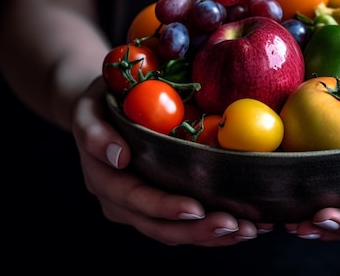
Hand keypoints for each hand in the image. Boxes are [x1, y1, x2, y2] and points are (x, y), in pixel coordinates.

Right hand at [70, 77, 268, 245]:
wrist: (100, 114)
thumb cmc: (101, 105)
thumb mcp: (89, 109)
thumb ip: (94, 131)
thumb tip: (118, 154)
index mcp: (104, 180)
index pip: (135, 200)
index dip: (165, 208)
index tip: (195, 209)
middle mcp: (121, 202)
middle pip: (160, 226)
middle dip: (199, 230)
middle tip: (236, 226)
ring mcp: (141, 209)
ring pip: (177, 232)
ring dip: (213, 235)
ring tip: (249, 229)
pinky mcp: (161, 207)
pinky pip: (187, 224)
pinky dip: (216, 228)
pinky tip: (246, 225)